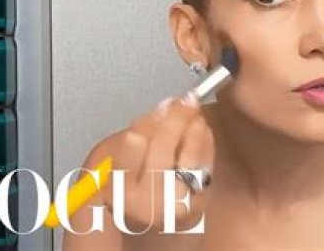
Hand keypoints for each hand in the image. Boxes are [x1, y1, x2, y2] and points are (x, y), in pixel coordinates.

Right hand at [102, 95, 214, 231]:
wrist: (150, 224)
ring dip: (193, 129)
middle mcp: (146, 201)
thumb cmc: (132, 192)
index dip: (151, 120)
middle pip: (162, 148)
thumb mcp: (118, 166)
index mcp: (120, 189)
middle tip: (184, 100)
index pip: (134, 145)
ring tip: (195, 111)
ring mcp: (174, 205)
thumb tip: (163, 109)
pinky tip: (203, 129)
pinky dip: (205, 144)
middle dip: (175, 119)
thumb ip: (134, 139)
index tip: (163, 105)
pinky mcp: (196, 204)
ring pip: (187, 158)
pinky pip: (205, 167)